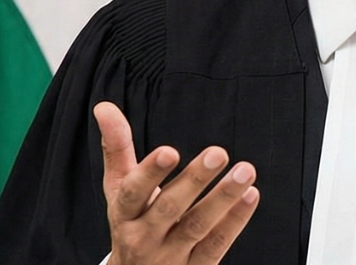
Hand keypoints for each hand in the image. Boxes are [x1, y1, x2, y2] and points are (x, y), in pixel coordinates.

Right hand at [94, 102, 260, 264]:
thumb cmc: (130, 223)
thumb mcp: (118, 189)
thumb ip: (117, 149)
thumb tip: (104, 106)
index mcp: (124, 213)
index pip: (132, 193)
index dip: (150, 173)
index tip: (169, 151)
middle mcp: (143, 237)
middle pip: (168, 208)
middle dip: (194, 180)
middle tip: (219, 152)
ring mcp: (169, 256)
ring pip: (197, 227)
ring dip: (223, 198)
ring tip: (246, 170)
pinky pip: (216, 245)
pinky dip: (235, 221)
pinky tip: (251, 195)